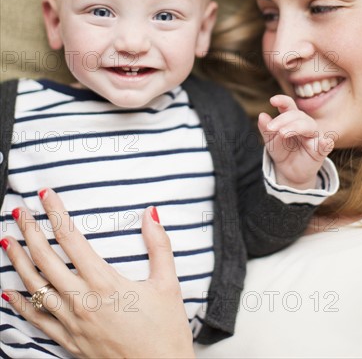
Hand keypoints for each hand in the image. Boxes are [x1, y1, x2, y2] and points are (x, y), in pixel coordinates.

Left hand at [1, 189, 194, 358]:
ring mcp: (72, 323)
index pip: (71, 239)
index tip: (45, 195)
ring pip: (35, 287)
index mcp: (105, 283)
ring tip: (7, 241)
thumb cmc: (165, 331)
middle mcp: (82, 301)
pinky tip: (9, 292)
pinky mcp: (69, 342)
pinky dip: (21, 305)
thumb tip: (151, 213)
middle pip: (46, 259)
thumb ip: (159, 245)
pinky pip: (38, 320)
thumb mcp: (169, 284)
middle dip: (30, 231)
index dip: (56, 213)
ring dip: (18, 261)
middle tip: (19, 211)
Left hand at [258, 95, 333, 188]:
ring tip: (282, 133)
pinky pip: (326, 145)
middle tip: (270, 128)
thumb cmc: (282, 151)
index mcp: (292, 119)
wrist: (289, 171)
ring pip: (309, 126)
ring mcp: (314, 136)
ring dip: (295, 127)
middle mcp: (305, 124)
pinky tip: (323, 142)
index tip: (272, 101)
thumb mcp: (271, 141)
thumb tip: (262, 116)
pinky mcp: (321, 151)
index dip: (282, 101)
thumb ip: (266, 129)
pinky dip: (325, 143)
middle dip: (283, 120)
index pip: (289, 106)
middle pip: (297, 115)